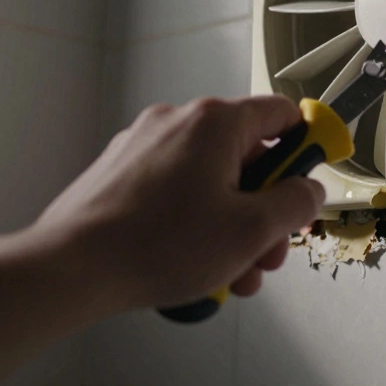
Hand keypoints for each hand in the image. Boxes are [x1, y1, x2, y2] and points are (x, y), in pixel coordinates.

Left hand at [32, 96, 324, 310]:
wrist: (72, 267)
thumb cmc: (154, 244)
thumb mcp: (250, 230)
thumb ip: (294, 205)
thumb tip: (308, 192)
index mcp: (214, 123)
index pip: (281, 114)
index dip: (306, 147)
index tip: (312, 174)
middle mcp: (177, 122)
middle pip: (246, 155)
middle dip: (264, 208)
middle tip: (268, 248)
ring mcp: (145, 146)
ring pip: (210, 181)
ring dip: (230, 224)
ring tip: (230, 271)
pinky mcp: (122, 174)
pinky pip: (175, 192)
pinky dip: (193, 223)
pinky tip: (192, 264)